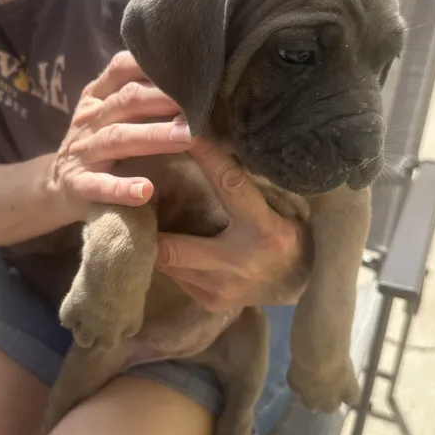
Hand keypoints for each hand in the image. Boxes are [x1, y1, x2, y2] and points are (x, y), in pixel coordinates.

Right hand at [49, 51, 191, 218]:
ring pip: (118, 139)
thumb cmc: (98, 145)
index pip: (122, 68)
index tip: (190, 69)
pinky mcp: (78, 186)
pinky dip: (122, 188)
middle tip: (201, 103)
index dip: (154, 66)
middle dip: (165, 99)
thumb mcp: (111, 114)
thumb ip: (139, 96)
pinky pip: (100, 186)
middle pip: (127, 100)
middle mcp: (90, 118)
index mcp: (99, 96)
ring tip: (188, 138)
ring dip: (154, 136)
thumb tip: (191, 77)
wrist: (55, 187)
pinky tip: (145, 190)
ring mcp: (83, 152)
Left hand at [155, 140, 312, 310]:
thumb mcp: (275, 209)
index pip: (231, 185)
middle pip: (173, 248)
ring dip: (156, 244)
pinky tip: (166, 246)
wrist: (303, 285)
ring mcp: (222, 289)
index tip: (186, 131)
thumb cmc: (287, 237)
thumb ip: (245, 189)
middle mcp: (240, 263)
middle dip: (148, 230)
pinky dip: (170, 261)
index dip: (207, 157)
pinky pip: (177, 278)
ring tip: (143, 222)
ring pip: (169, 265)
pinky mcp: (211, 303)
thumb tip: (210, 147)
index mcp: (264, 230)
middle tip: (130, 206)